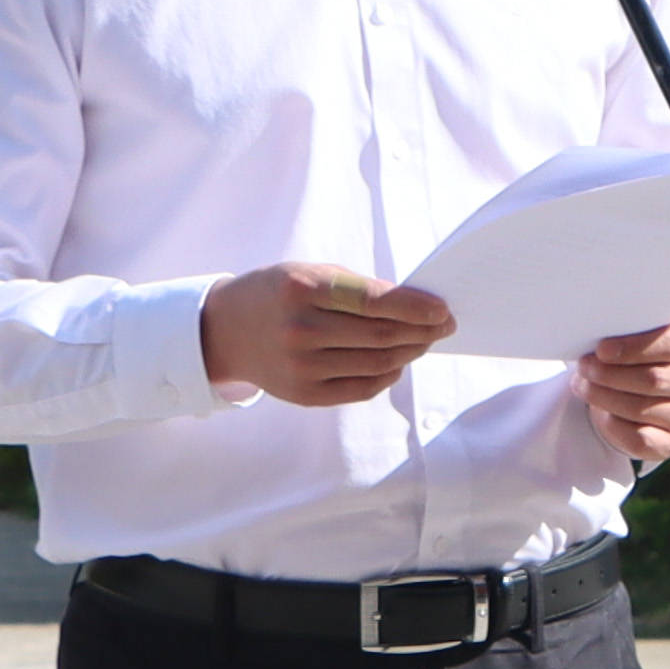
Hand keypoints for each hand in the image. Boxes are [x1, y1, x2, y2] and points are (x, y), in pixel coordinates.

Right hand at [203, 263, 454, 409]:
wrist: (226, 331)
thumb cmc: (279, 293)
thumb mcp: (310, 274)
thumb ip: (358, 288)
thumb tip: (417, 308)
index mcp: (302, 290)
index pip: (372, 301)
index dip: (414, 307)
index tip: (443, 310)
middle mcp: (300, 331)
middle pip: (381, 336)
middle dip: (421, 331)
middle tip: (444, 325)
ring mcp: (301, 367)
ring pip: (377, 364)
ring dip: (410, 352)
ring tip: (423, 340)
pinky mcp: (304, 394)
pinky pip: (362, 389)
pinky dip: (388, 375)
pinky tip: (397, 361)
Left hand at [578, 313, 669, 463]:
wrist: (636, 387)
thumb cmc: (633, 350)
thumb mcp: (635, 331)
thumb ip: (627, 327)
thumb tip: (597, 336)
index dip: (634, 347)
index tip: (601, 349)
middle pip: (654, 378)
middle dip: (610, 374)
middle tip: (584, 367)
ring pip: (641, 408)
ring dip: (603, 397)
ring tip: (583, 385)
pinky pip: (640, 438)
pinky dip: (613, 426)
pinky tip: (601, 413)